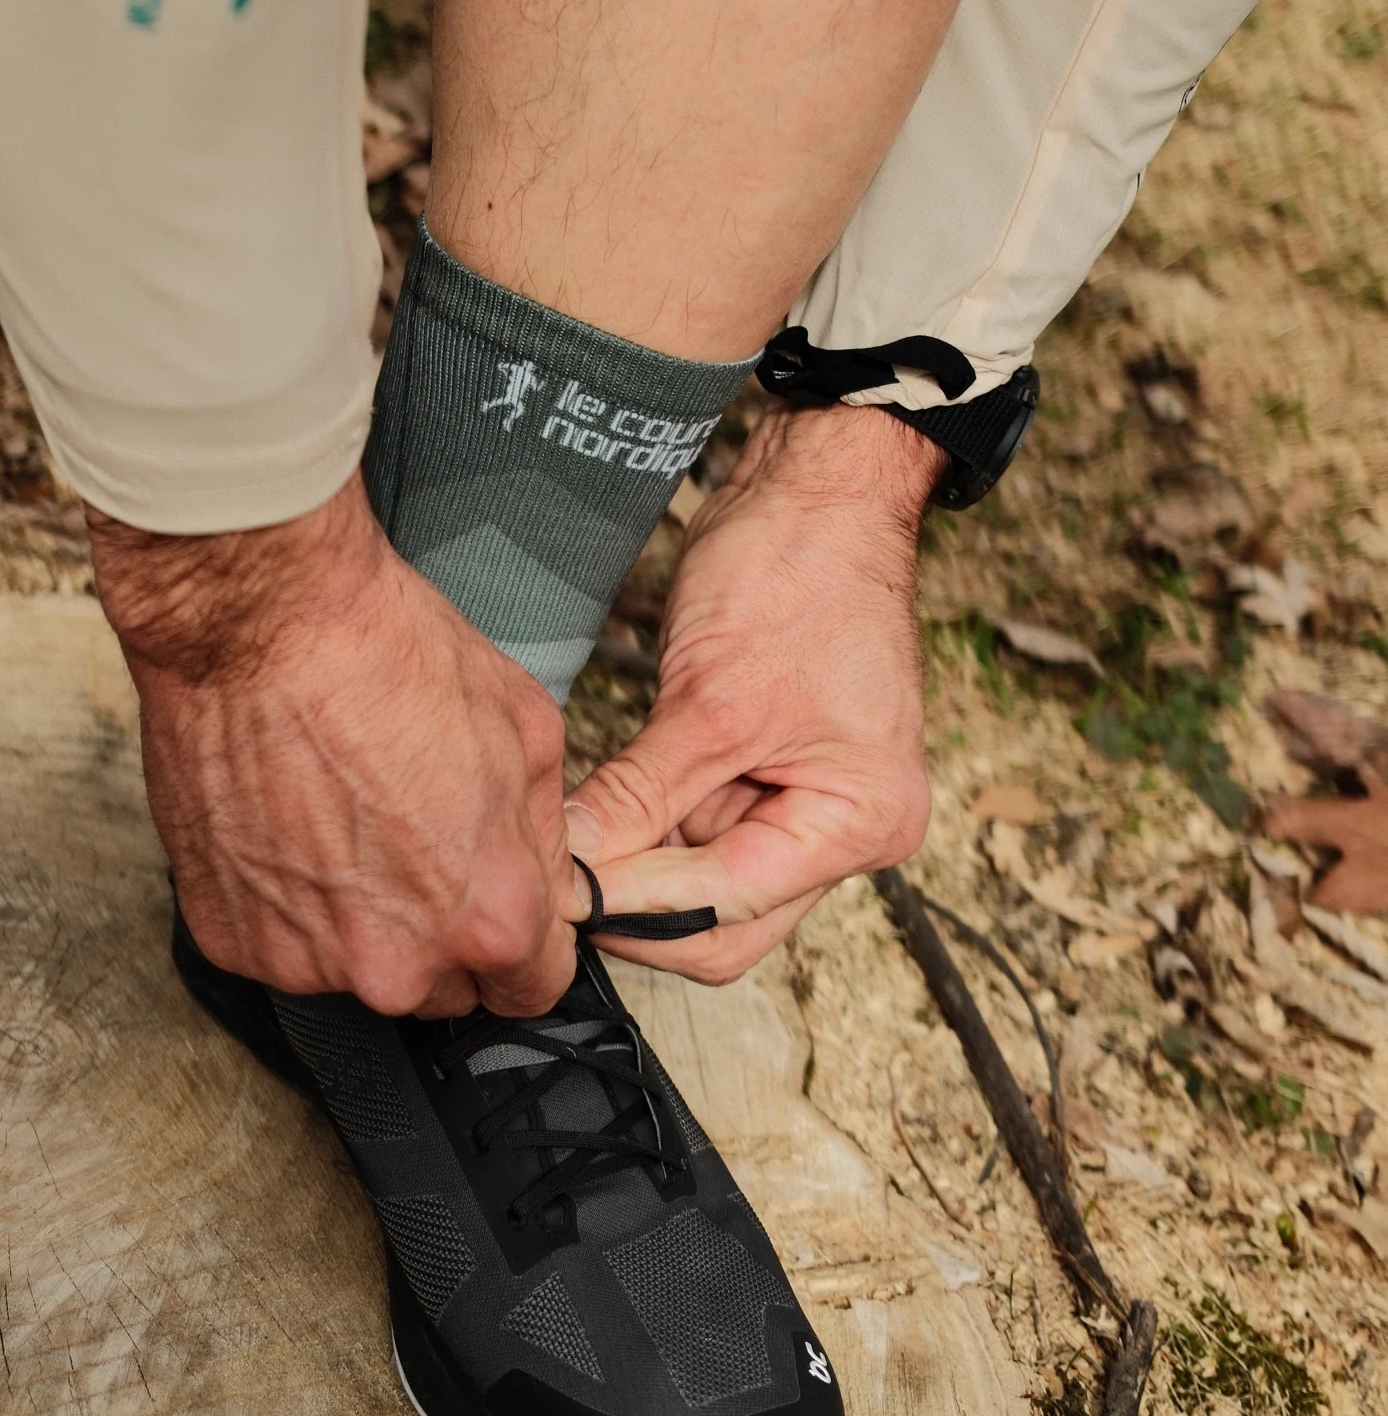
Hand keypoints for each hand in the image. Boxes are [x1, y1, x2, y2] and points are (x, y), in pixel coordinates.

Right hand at [88, 477, 587, 1018]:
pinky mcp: (230, 940)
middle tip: (411, 838)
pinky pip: (279, 942)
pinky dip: (285, 903)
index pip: (532, 988)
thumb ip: (547, 839)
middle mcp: (397, 965)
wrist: (260, 624)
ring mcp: (305, 961)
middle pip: (443, 988)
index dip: (526, 940)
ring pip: (356, 968)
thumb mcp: (528, 732)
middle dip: (441, 931)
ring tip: (339, 818)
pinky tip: (286, 825)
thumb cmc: (390, 659)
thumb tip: (547, 882)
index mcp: (490, 921)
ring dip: (358, 918)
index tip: (502, 901)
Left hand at [563, 404, 939, 983]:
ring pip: (700, 880)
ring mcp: (803, 804)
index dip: (638, 902)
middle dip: (640, 905)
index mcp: (860, 821)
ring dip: (635, 860)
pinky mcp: (762, 775)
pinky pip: (694, 827)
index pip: (730, 901)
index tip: (559, 895)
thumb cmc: (801, 573)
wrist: (816, 494)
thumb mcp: (711, 696)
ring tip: (565, 833)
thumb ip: (641, 794)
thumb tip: (574, 863)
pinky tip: (596, 804)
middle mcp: (844, 829)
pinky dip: (645, 821)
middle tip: (556, 885)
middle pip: (724, 920)